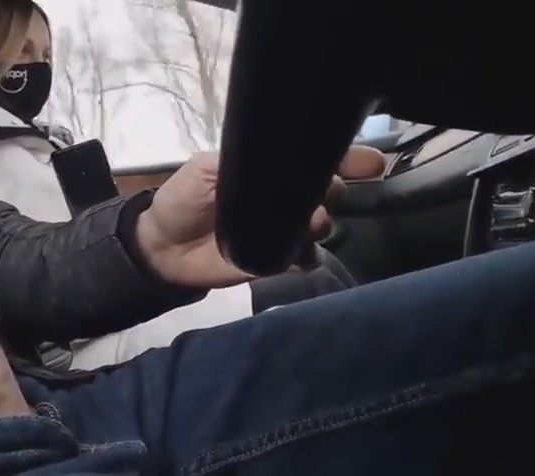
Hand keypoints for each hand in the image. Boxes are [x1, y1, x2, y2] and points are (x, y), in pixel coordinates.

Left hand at [135, 146, 384, 287]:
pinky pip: (306, 258)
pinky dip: (309, 257)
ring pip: (323, 224)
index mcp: (269, 170)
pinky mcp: (276, 258)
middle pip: (328, 191)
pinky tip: (299, 254)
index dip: (346, 158)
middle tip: (324, 194)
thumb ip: (238, 160)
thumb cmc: (182, 199)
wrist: (163, 247)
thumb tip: (280, 164)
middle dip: (334, 190)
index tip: (371, 162)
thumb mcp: (204, 168)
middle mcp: (284, 197)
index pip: (314, 159)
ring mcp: (283, 229)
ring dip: (322, 223)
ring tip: (308, 224)